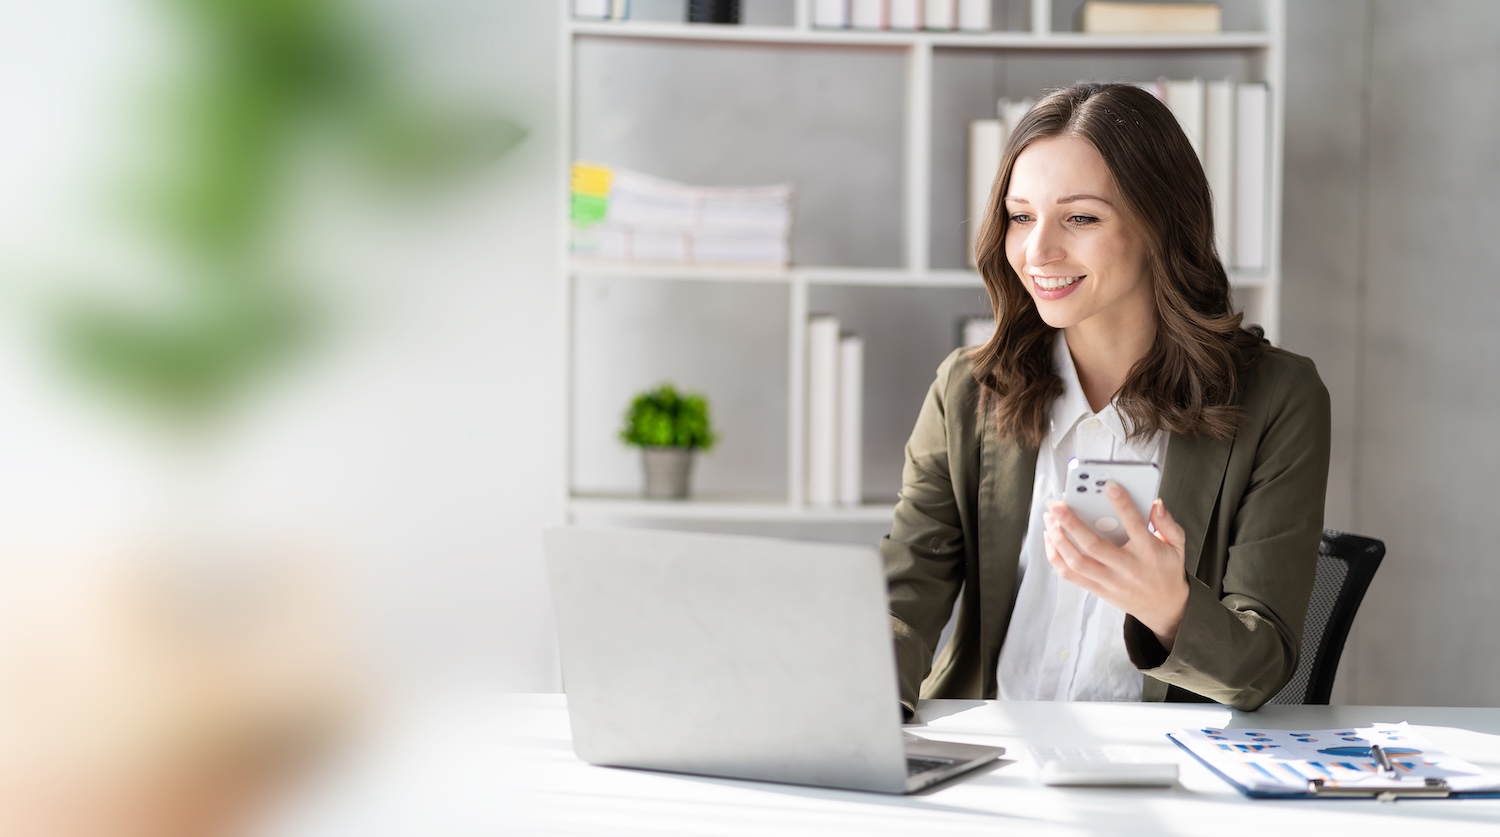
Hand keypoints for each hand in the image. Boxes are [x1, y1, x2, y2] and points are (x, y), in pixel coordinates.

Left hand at [1042, 482, 1189, 650]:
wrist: (1164, 607)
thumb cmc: (1167, 569)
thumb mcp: (1177, 545)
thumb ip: (1167, 523)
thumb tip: (1155, 503)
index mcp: (1148, 552)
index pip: (1135, 525)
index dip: (1122, 504)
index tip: (1108, 485)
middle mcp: (1127, 568)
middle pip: (1093, 545)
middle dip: (1071, 522)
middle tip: (1057, 504)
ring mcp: (1109, 581)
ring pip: (1076, 561)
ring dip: (1058, 538)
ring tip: (1049, 518)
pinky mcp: (1098, 589)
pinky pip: (1070, 575)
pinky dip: (1055, 556)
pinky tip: (1050, 538)